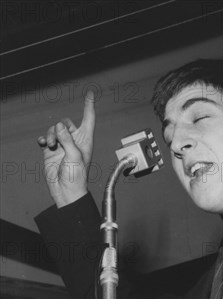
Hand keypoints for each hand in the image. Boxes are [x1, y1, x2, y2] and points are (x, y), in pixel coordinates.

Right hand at [37, 91, 94, 207]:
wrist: (66, 191)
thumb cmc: (76, 177)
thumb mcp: (74, 156)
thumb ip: (67, 139)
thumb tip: (59, 127)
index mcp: (85, 141)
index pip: (88, 119)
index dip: (89, 106)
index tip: (90, 94)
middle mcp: (74, 141)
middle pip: (66, 123)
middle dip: (60, 128)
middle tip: (57, 140)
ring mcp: (62, 145)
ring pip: (54, 129)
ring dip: (51, 135)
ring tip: (51, 145)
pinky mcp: (51, 151)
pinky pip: (46, 138)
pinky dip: (43, 138)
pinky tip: (43, 143)